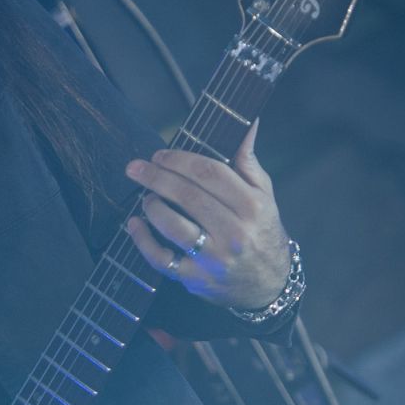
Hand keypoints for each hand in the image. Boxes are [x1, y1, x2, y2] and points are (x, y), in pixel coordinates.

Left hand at [122, 121, 290, 309]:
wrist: (269, 283)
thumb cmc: (261, 230)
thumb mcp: (263, 194)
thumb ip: (247, 159)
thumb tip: (247, 122)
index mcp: (252, 206)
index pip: (211, 173)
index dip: (180, 160)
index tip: (160, 155)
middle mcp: (235, 232)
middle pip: (189, 197)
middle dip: (157, 178)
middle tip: (135, 168)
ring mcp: (214, 259)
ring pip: (174, 227)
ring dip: (152, 207)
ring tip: (146, 197)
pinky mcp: (197, 279)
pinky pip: (162, 260)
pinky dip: (143, 241)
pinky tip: (134, 225)